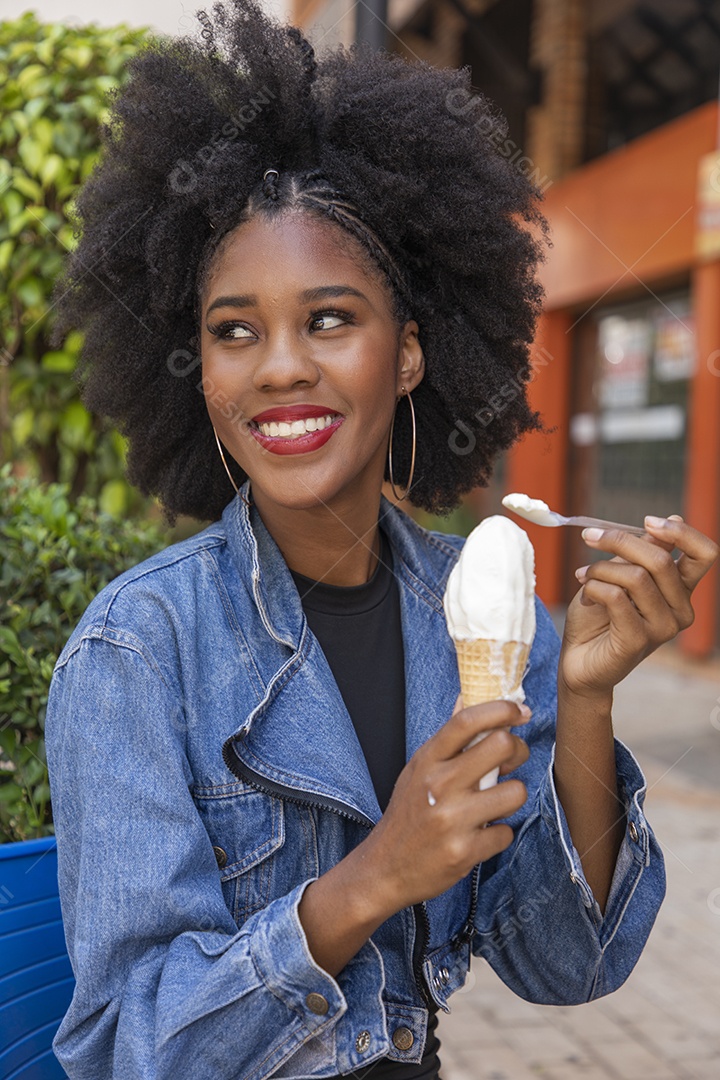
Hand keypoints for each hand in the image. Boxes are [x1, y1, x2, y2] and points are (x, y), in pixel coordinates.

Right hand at [361, 698, 529, 914]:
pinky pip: (506, 832)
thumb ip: (447, 739)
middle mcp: (439, 785)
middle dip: (517, 751)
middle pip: (501, 746)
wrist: (385, 868)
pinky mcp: (464, 852)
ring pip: (515, 792)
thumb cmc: (409, 813)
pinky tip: (479, 835)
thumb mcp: (419, 769)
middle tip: (511, 761)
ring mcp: (451, 819)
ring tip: (494, 803)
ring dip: (511, 797)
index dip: (500, 709)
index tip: (518, 711)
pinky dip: (498, 834)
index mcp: (427, 760)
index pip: (467, 721)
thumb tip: (466, 698)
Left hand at [560, 515, 718, 697]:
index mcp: (680, 590)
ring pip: (636, 576)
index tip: (648, 522)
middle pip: (661, 559)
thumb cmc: (598, 617)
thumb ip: (641, 554)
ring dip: (600, 568)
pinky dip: (594, 588)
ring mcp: (663, 628)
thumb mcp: (619, 575)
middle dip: (619, 541)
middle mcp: (680, 610)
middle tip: (589, 537)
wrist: (578, 661)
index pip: (704, 554)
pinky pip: (617, 598)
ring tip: (583, 576)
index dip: (682, 533)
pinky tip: (586, 596)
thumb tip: (671, 520)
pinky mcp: (639, 641)